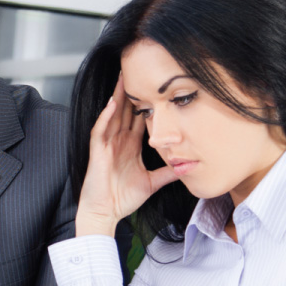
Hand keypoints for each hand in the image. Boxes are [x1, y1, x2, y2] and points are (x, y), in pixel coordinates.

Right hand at [76, 75, 178, 235]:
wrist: (105, 213)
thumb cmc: (123, 199)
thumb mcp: (152, 183)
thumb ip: (168, 173)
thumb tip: (187, 166)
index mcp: (129, 146)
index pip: (138, 119)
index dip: (145, 103)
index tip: (155, 87)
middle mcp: (118, 142)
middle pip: (125, 111)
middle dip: (130, 92)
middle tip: (137, 72)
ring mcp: (107, 145)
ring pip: (112, 115)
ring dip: (117, 96)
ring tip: (123, 78)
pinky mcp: (98, 151)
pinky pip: (101, 129)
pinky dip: (106, 116)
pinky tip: (112, 103)